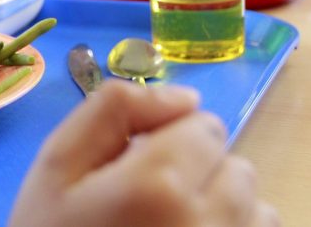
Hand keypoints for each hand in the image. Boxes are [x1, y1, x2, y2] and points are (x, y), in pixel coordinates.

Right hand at [9, 81, 277, 226]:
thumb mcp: (56, 165)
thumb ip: (113, 109)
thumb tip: (187, 97)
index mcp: (159, 184)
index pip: (205, 125)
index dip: (169, 140)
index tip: (136, 169)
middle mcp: (208, 220)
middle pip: (235, 166)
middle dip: (198, 175)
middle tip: (149, 205)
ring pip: (255, 207)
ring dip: (221, 209)